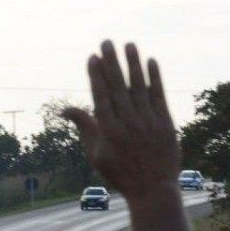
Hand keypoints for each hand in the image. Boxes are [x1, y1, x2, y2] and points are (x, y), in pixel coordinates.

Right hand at [63, 41, 180, 199]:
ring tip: (128, 45)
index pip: (101, 96)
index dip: (96, 75)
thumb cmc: (119, 172)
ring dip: (133, 64)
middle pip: (118, 86)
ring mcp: (147, 121)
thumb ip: (84, 126)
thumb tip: (64, 110)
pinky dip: (155, 77)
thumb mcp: (95, 153)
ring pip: (139, 87)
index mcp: (108, 131)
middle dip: (112, 63)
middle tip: (107, 42)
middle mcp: (127, 122)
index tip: (92, 57)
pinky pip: (158, 95)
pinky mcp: (165, 122)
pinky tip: (150, 61)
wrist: (152, 188)